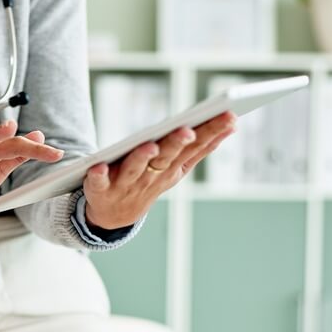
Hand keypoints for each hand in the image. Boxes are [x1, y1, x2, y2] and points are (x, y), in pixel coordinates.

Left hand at [83, 112, 236, 229]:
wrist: (113, 214)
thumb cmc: (149, 180)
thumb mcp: (178, 166)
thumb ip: (201, 146)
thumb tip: (232, 123)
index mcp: (171, 167)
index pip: (194, 148)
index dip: (211, 133)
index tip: (229, 117)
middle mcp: (151, 176)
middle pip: (165, 157)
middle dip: (177, 143)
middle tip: (188, 130)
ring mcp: (126, 184)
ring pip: (135, 169)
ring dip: (142, 158)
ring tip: (150, 146)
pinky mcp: (100, 189)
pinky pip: (99, 182)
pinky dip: (99, 176)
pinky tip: (99, 166)